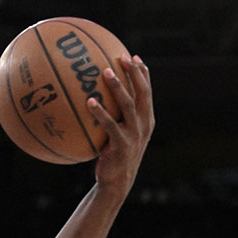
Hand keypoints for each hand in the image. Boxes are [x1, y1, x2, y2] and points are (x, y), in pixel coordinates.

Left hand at [88, 54, 153, 196]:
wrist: (117, 182)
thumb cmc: (113, 156)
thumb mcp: (118, 134)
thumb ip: (114, 117)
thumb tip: (92, 97)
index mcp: (146, 119)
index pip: (147, 91)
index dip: (142, 73)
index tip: (133, 56)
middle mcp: (144, 125)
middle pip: (142, 93)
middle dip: (134, 73)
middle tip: (122, 57)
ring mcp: (135, 135)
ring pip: (128, 105)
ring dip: (118, 87)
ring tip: (105, 72)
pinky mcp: (122, 145)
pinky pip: (111, 125)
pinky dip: (101, 113)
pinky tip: (89, 102)